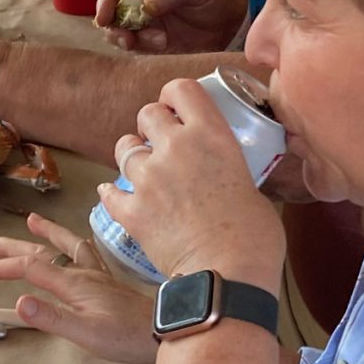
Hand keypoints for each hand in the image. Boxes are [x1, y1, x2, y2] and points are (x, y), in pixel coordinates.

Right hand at [0, 216, 154, 363]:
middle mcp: (84, 273)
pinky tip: (77, 242)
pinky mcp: (110, 283)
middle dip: (13, 248)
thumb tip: (17, 301)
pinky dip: (75, 243)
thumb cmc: (125, 338)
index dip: (2, 268)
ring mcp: (98, 276)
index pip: (29, 268)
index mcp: (74, 283)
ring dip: (46, 234)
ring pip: (67, 246)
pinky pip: (88, 254)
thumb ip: (50, 317)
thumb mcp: (84, 333)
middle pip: (42, 253)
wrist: (166, 332)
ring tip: (30, 221)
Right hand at [96, 0, 249, 53]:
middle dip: (114, 26)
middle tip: (128, 39)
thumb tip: (146, 5)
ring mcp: (145, 21)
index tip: (104, 17)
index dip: (106, 0)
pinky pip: (136, 46)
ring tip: (159, 40)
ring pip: (120, 32)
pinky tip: (164, 43)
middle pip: (112, 12)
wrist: (232, 23)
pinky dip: (143, 47)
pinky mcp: (152, 41)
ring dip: (130, 39)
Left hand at [108, 77, 284, 290]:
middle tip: (162, 143)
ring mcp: (149, 178)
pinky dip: (113, 195)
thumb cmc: (253, 236)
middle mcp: (175, 147)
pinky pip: (109, 192)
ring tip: (145, 173)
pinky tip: (117, 197)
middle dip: (151, 125)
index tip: (176, 108)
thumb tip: (227, 178)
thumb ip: (230, 170)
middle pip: (147, 114)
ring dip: (133, 156)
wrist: (228, 274)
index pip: (181, 89)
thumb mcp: (251, 185)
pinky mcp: (132, 210)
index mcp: (211, 134)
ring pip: (124, 148)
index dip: (173, 96)